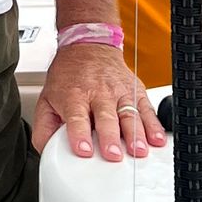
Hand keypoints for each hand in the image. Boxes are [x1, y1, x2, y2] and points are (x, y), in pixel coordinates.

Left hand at [33, 43, 165, 162]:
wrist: (88, 46)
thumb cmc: (69, 77)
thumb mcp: (47, 99)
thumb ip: (44, 128)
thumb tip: (46, 152)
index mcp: (74, 96)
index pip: (76, 117)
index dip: (80, 134)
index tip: (84, 151)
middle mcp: (98, 93)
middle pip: (106, 118)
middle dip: (110, 137)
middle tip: (113, 155)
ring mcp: (119, 92)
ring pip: (129, 115)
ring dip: (135, 135)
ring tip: (138, 151)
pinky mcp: (136, 91)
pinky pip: (147, 110)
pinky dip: (154, 125)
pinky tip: (157, 139)